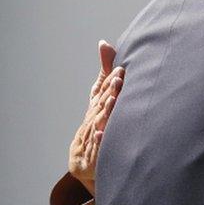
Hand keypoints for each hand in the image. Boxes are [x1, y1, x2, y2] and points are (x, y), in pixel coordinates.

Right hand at [68, 40, 123, 195]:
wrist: (82, 163)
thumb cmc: (95, 122)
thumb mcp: (101, 98)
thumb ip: (105, 73)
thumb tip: (104, 42)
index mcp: (95, 107)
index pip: (101, 92)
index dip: (110, 81)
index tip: (121, 69)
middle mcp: (91, 120)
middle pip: (100, 104)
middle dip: (109, 92)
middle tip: (120, 79)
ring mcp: (90, 138)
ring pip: (98, 123)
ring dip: (104, 112)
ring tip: (112, 100)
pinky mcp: (92, 156)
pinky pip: (96, 149)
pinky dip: (98, 141)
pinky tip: (102, 133)